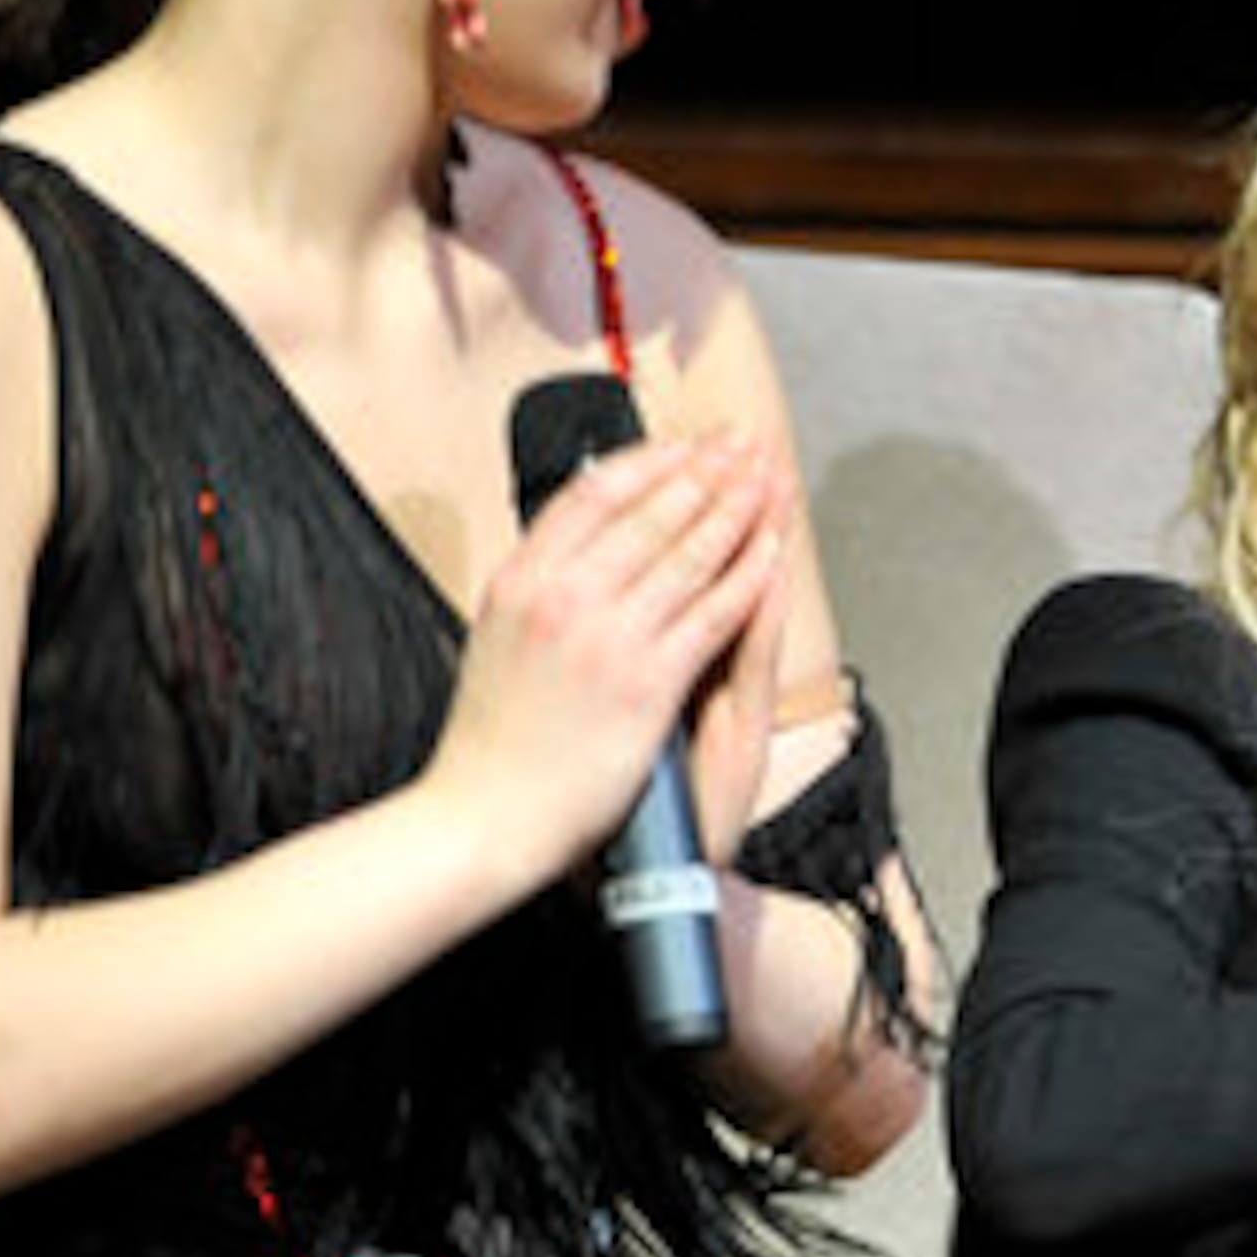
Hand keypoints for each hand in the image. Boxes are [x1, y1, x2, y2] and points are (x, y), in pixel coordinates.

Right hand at [425, 430, 784, 892]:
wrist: (484, 815)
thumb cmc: (490, 740)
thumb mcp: (494, 637)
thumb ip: (536, 587)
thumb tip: (565, 546)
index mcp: (520, 580)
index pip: (592, 494)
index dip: (647, 461)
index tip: (682, 444)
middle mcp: (562, 597)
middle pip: (650, 511)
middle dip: (706, 469)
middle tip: (743, 441)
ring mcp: (607, 637)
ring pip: (688, 552)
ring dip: (737, 507)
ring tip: (768, 476)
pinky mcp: (647, 682)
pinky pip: (713, 613)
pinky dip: (748, 574)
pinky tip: (772, 548)